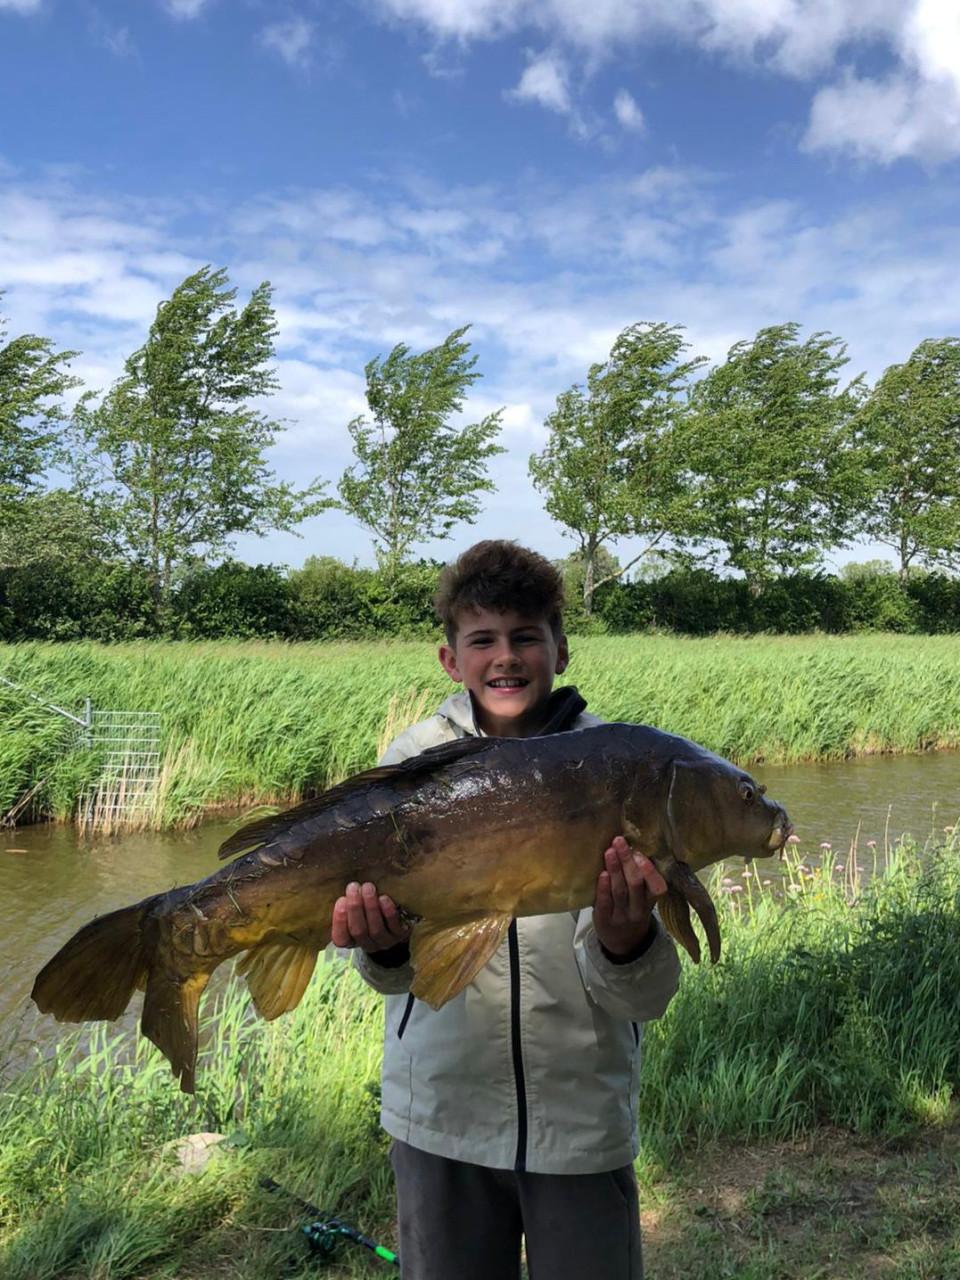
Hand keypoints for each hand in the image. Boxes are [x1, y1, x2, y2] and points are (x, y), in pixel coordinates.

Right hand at [332, 881, 410, 952]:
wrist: (399, 920)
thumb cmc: (370, 910)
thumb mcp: (357, 909)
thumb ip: (349, 903)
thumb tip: (347, 888)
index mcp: (352, 940)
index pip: (341, 938)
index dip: (339, 921)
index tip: (341, 900)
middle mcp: (368, 944)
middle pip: (358, 931)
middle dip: (355, 908)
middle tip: (354, 887)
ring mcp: (385, 942)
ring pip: (375, 930)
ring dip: (371, 908)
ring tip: (368, 888)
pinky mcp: (400, 936)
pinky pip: (394, 927)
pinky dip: (388, 913)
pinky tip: (384, 898)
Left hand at [593, 836, 666, 958]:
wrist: (622, 943)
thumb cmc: (632, 910)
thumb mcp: (643, 899)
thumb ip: (641, 879)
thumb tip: (632, 845)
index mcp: (651, 901)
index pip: (657, 888)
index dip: (650, 872)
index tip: (640, 854)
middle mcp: (638, 909)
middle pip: (635, 884)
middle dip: (627, 861)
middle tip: (619, 841)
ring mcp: (622, 916)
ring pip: (620, 891)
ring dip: (615, 869)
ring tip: (609, 851)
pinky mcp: (605, 920)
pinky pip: (605, 903)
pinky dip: (603, 888)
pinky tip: (602, 874)